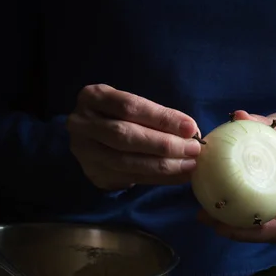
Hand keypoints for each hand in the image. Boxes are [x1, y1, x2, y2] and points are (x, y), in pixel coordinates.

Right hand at [67, 84, 201, 189]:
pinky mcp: (94, 173)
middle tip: (193, 149)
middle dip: (164, 144)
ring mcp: (84, 151)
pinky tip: (179, 176)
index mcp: (93, 97)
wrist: (94, 138)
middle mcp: (82, 123)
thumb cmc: (121, 116)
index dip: (162, 118)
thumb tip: (191, 131)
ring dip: (163, 165)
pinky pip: (130, 178)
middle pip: (125, 135)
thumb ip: (157, 116)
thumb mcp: (132, 107)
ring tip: (189, 164)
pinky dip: (158, 178)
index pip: (130, 106)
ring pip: (126, 161)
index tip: (190, 128)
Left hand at [198, 110, 275, 242]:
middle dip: (254, 233)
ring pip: (264, 233)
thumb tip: (239, 115)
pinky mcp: (266, 214)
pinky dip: (228, 222)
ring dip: (236, 232)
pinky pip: (250, 224)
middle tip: (226, 226)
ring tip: (210, 221)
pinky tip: (206, 214)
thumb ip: (264, 124)